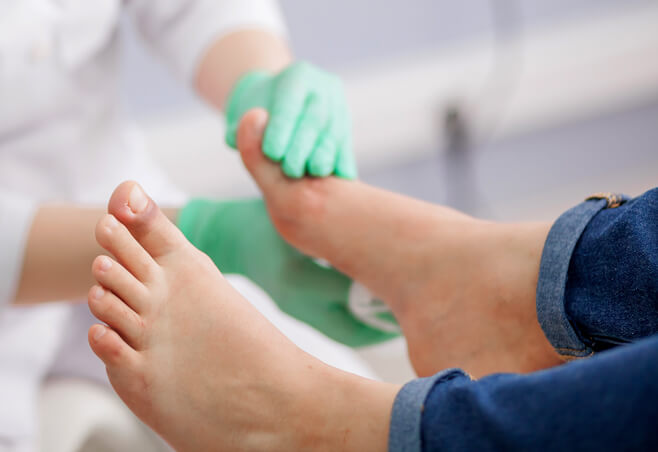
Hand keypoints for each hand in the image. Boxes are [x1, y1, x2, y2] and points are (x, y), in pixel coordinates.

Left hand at [225, 61, 355, 178]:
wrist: (277, 106)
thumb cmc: (255, 114)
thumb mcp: (241, 116)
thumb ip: (237, 128)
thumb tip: (236, 138)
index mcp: (298, 75)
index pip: (290, 102)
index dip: (282, 127)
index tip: (271, 153)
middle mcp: (323, 86)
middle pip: (316, 117)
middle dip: (304, 145)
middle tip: (290, 171)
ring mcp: (338, 105)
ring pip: (335, 131)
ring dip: (324, 156)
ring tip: (313, 175)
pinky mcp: (346, 126)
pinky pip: (345, 145)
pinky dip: (341, 162)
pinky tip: (339, 179)